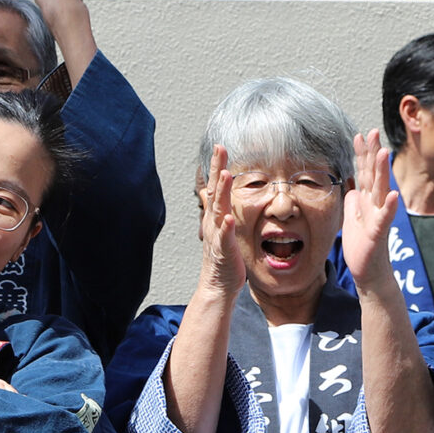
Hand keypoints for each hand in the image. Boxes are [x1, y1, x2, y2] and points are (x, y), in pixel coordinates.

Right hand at [195, 148, 247, 301]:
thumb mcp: (216, 228)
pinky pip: (224, 238)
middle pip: (214, 192)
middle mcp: (213, 223)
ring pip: (218, 211)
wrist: (216, 286)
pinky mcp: (224, 252)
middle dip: (216, 170)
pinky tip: (229, 217)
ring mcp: (217, 236)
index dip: (216, 167)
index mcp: (214, 217)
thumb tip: (204, 190)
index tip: (220, 147)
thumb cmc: (220, 258)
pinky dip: (226, 227)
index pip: (215, 187)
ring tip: (224, 174)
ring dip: (221, 193)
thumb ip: (212, 208)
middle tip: (219, 149)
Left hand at [341, 129, 402, 284]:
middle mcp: (374, 205)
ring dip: (382, 171)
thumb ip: (354, 199)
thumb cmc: (361, 245)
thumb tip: (351, 185)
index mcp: (366, 200)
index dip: (362, 154)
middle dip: (373, 153)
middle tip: (373, 132)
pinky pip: (384, 218)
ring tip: (383, 153)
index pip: (364, 172)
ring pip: (380, 190)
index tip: (360, 135)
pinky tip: (393, 195)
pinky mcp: (378, 233)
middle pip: (373, 174)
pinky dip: (389, 207)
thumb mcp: (352, 216)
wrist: (368, 271)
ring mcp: (378, 217)